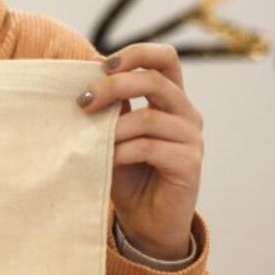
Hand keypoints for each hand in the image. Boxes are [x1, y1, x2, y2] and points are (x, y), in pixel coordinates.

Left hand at [77, 43, 203, 260]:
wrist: (145, 221)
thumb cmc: (127, 172)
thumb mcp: (114, 132)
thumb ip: (111, 104)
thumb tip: (89, 65)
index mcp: (170, 98)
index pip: (164, 57)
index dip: (135, 53)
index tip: (100, 66)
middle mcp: (186, 113)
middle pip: (155, 80)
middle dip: (114, 86)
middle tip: (83, 101)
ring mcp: (191, 138)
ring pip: (149, 118)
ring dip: (113, 128)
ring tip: (91, 140)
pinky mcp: (189, 164)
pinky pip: (150, 148)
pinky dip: (121, 152)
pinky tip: (106, 160)